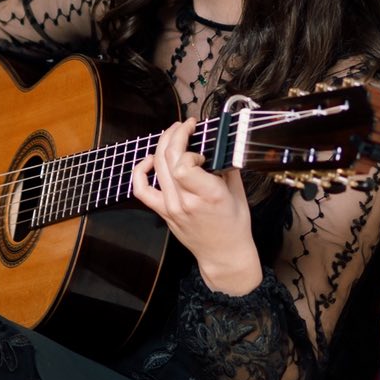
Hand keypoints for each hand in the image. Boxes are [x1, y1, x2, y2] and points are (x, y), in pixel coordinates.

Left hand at [132, 118, 263, 293]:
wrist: (223, 254)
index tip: (202, 149)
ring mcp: (171, 207)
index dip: (189, 149)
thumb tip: (219, 144)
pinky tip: (150, 160)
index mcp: (208, 195)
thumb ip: (227, 167)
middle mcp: (185, 201)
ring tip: (173, 134)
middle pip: (168, 159)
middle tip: (186, 125)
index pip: (183, 164)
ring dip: (163, 145)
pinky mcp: (163, 212)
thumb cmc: (234, 226)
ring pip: (156, 167)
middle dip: (175, 135)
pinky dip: (141, 171)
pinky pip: (142, 189)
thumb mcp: (238, 192)